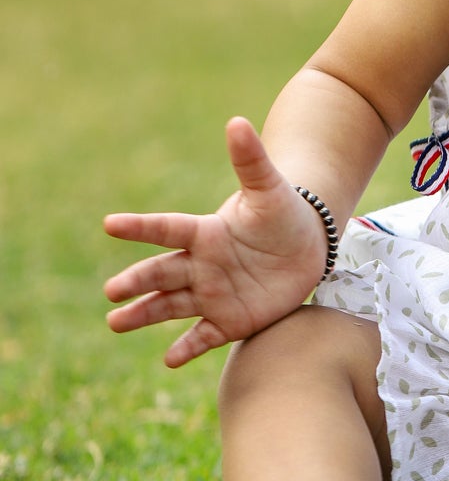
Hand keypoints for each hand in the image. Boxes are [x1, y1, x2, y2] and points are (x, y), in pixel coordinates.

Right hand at [103, 117, 330, 367]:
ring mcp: (211, 294)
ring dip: (144, 315)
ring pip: (171, 306)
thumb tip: (237, 121)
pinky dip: (187, 348)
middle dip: (137, 282)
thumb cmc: (284, 213)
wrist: (306, 248)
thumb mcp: (270, 188)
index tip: (109, 224)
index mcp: (206, 231)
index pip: (167, 228)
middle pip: (162, 272)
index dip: (140, 227)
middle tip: (112, 291)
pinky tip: (169, 359)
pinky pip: (203, 336)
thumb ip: (250, 161)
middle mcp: (200, 265)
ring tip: (115, 323)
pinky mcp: (228, 320)